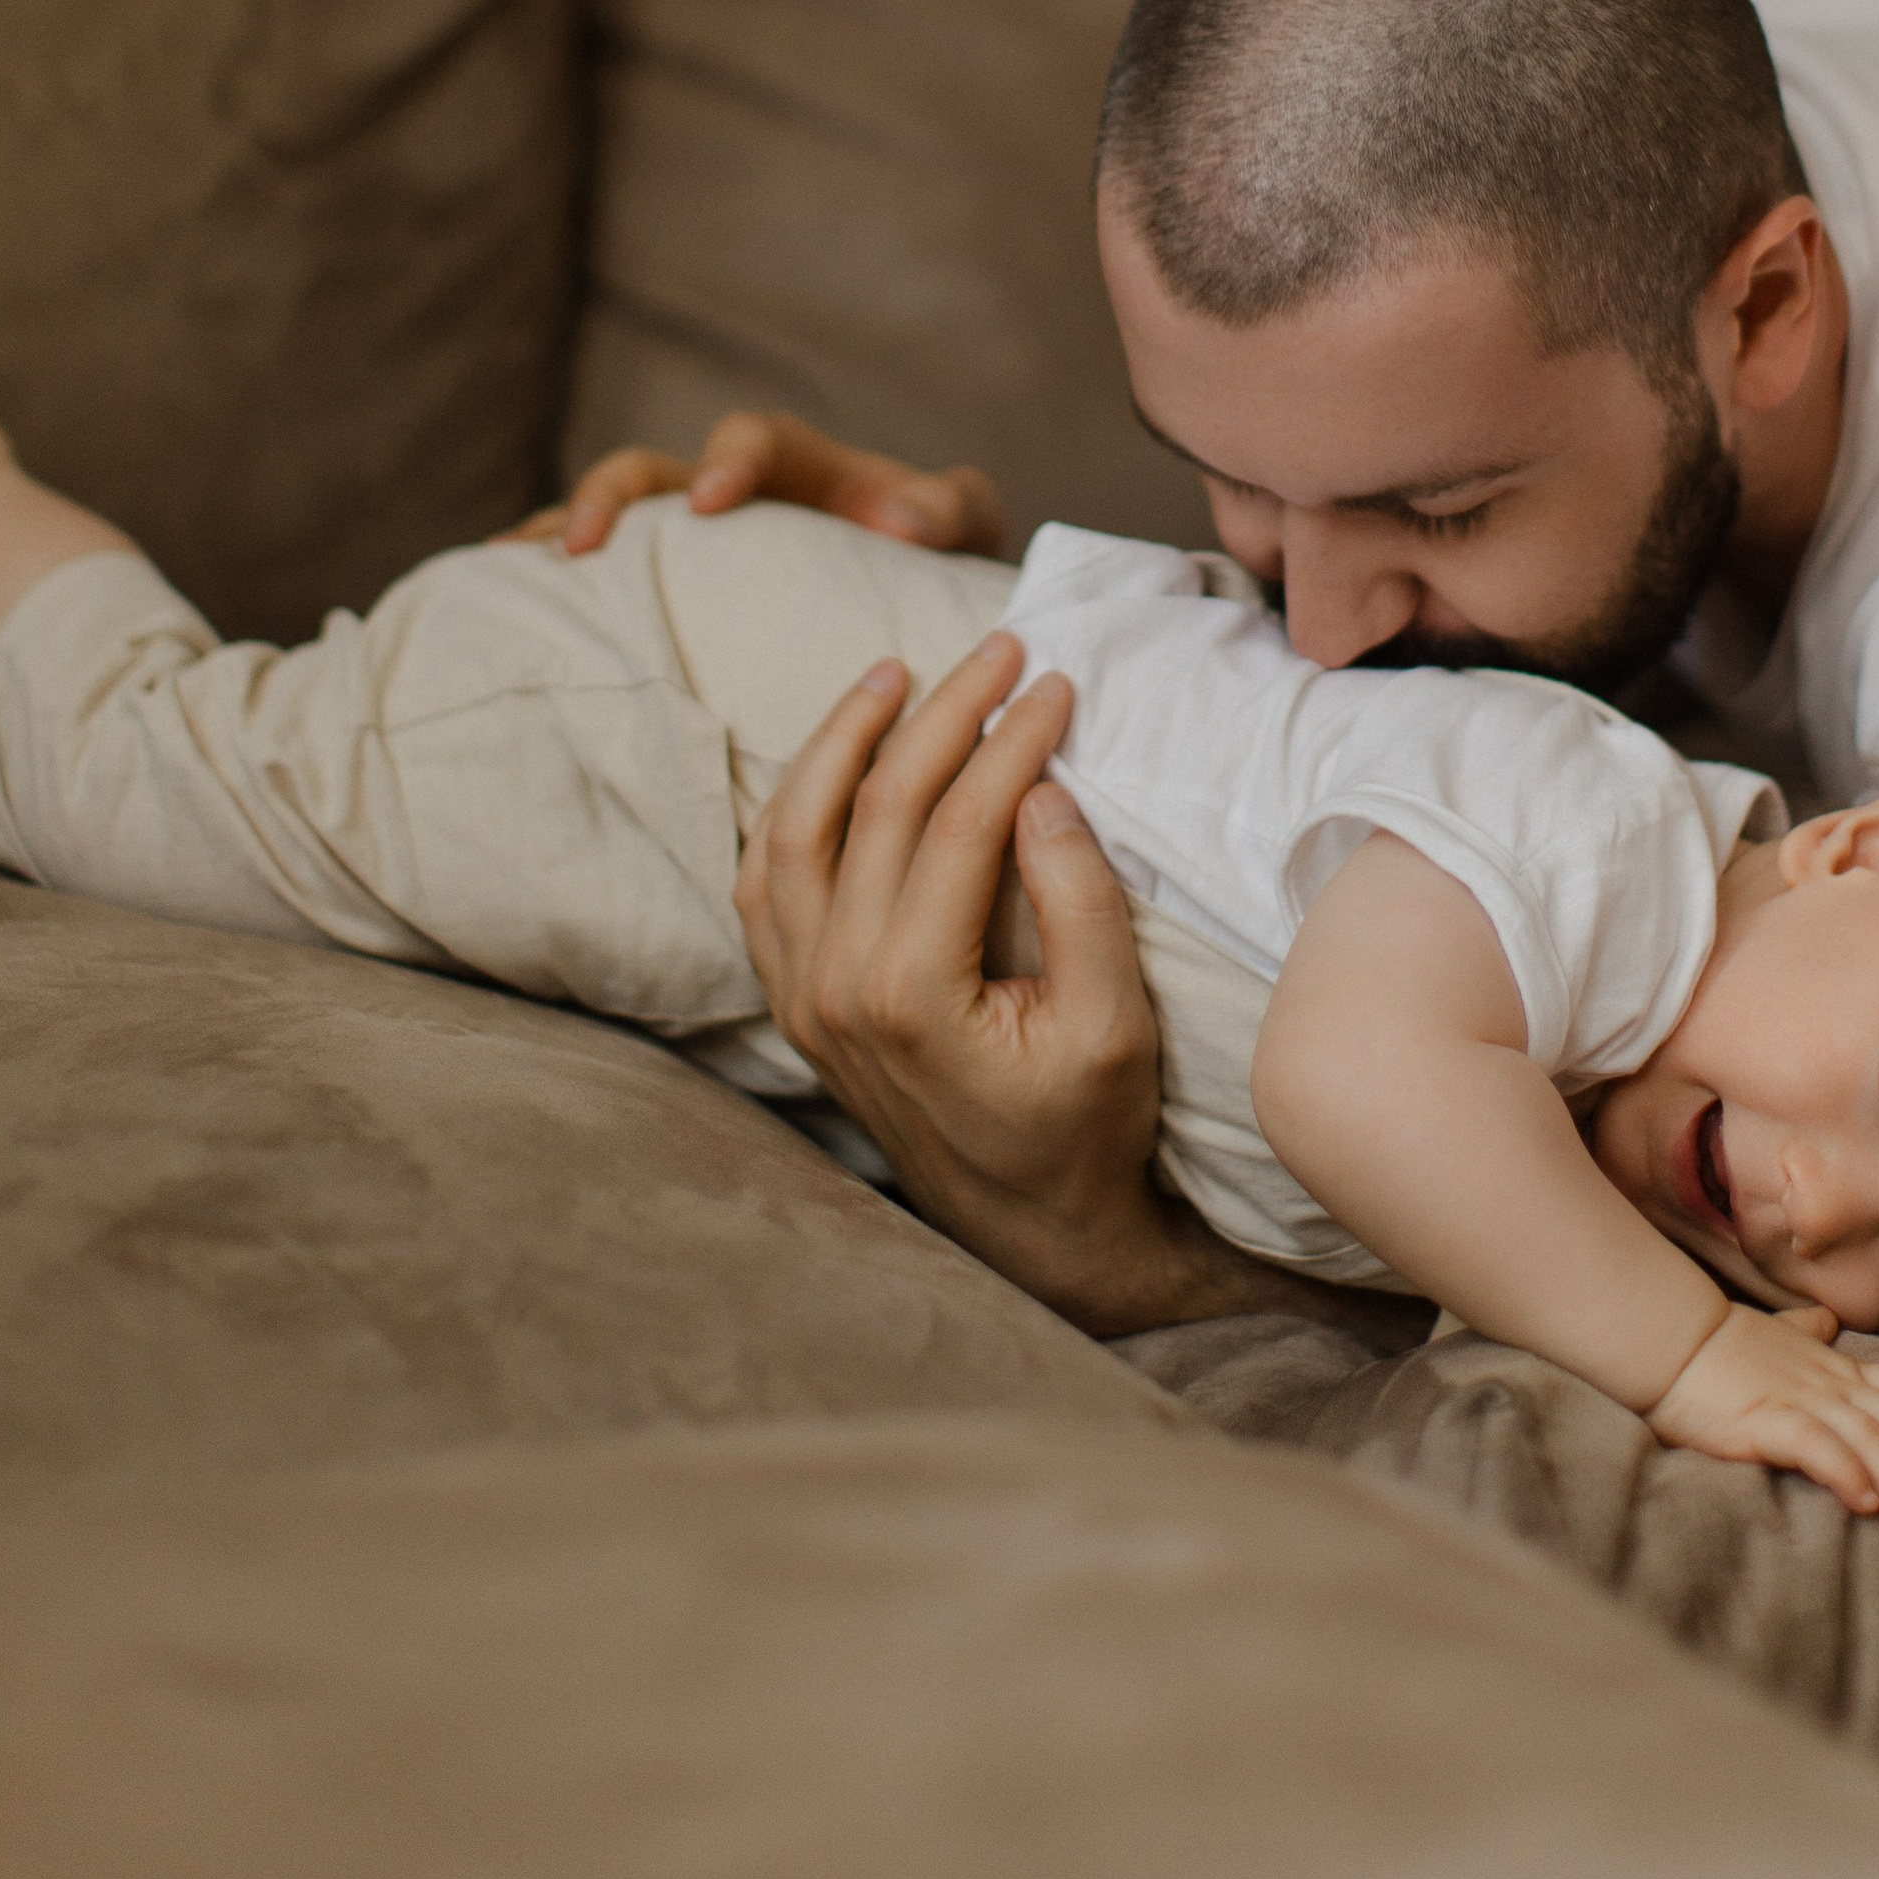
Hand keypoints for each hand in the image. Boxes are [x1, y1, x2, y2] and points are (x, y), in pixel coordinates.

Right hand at [506, 410, 1006, 558]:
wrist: (917, 592)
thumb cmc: (939, 551)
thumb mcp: (963, 526)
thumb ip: (947, 509)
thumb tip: (898, 521)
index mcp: (801, 465)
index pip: (754, 440)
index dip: (729, 459)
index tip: (713, 500)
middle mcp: (730, 492)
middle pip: (652, 469)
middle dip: (613, 496)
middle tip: (584, 544)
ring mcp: (688, 540)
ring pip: (609, 519)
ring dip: (559, 534)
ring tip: (509, 571)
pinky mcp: (667, 586)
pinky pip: (601, 578)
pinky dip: (549, 583)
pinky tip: (499, 606)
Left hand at [735, 630, 1174, 1326]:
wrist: (1030, 1229)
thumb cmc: (1084, 1130)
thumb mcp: (1114, 1024)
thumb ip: (1080, 905)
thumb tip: (1042, 790)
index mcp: (912, 994)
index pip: (958, 822)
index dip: (1011, 738)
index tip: (1058, 680)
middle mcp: (836, 988)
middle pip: (878, 807)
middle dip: (942, 713)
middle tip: (1000, 650)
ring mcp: (803, 996)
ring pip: (794, 831)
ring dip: (841, 741)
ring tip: (893, 674)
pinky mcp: (796, 1002)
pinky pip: (765, 884)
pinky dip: (790, 810)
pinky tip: (831, 761)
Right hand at [1644, 1302, 1878, 1551]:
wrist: (1670, 1340)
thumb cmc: (1723, 1346)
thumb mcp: (1777, 1336)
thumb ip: (1806, 1332)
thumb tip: (1824, 1322)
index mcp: (1840, 1368)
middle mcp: (1831, 1384)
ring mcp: (1799, 1400)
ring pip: (1872, 1441)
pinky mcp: (1763, 1419)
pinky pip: (1814, 1444)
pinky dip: (1844, 1471)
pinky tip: (1862, 1503)